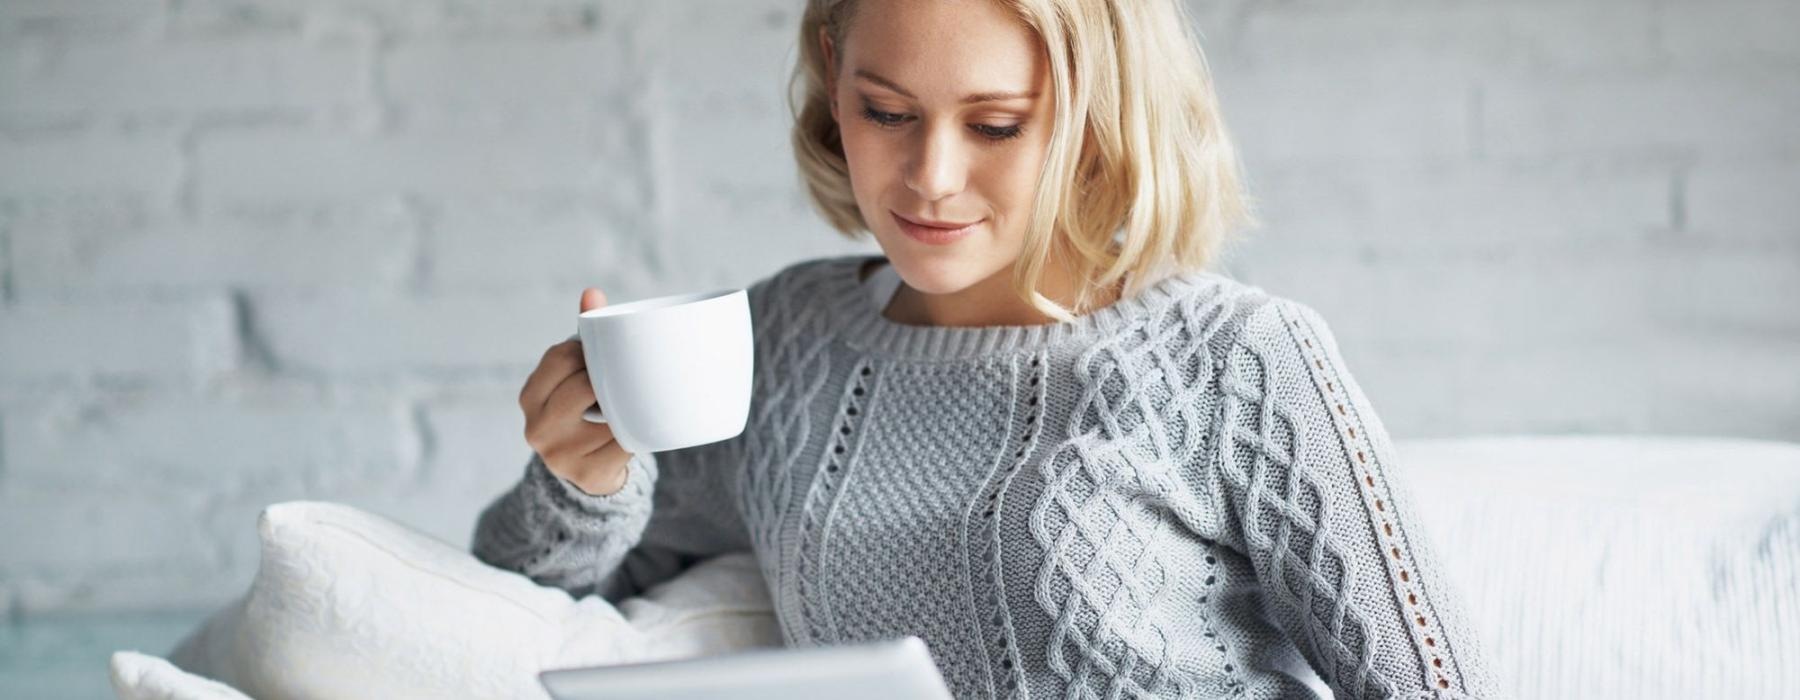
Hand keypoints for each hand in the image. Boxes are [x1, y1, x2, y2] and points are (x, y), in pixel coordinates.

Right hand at [518, 287, 631, 495]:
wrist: (588, 474)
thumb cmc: (583, 410)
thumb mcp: (574, 377)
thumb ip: (584, 338)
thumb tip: (592, 293)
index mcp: (529, 396)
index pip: (561, 357)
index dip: (588, 352)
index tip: (601, 356)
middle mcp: (536, 427)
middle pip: (584, 384)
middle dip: (607, 379)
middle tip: (621, 380)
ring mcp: (560, 455)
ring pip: (609, 414)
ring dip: (626, 407)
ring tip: (628, 405)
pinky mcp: (588, 475)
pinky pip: (624, 443)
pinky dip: (636, 433)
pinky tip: (635, 430)